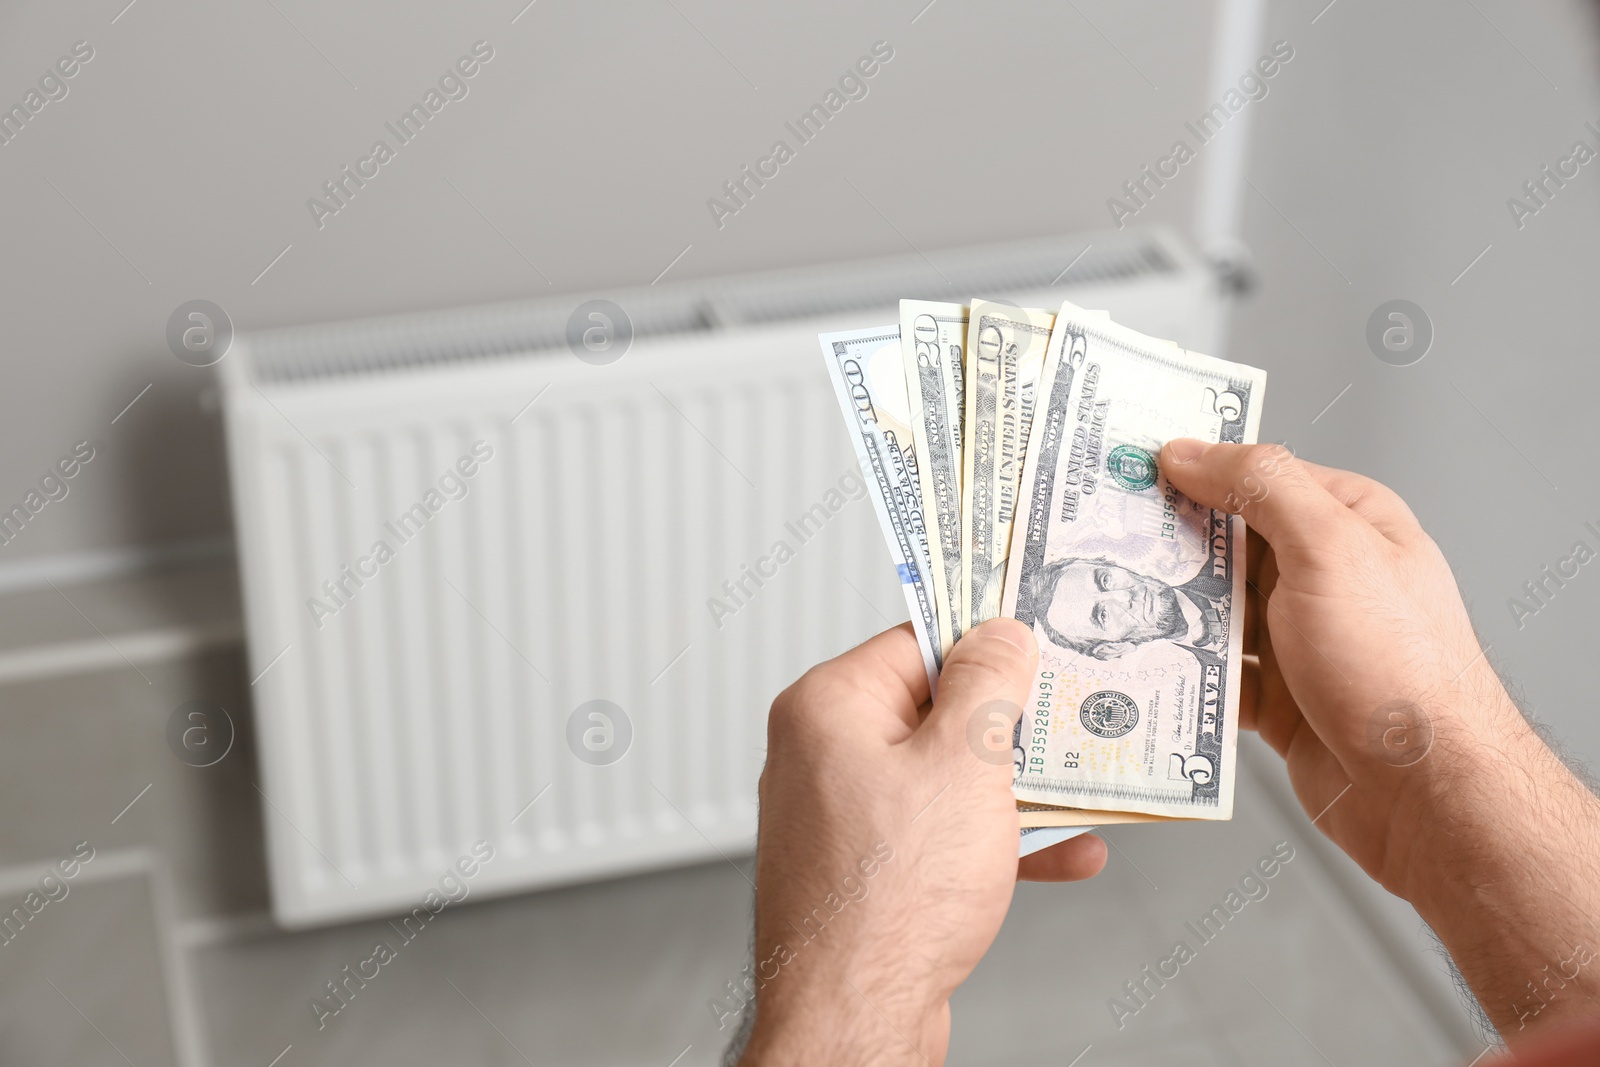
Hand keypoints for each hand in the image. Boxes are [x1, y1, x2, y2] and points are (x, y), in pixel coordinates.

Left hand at [738, 618, 1105, 1065]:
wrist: (854, 1020)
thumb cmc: (887, 901)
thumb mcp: (964, 767)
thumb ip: (988, 688)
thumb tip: (1001, 634)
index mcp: (827, 707)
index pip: (917, 641)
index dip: (987, 643)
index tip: (1041, 642)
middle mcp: (822, 754)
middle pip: (934, 710)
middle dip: (1011, 725)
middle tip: (1074, 720)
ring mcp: (842, 816)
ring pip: (944, 779)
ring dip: (1016, 789)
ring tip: (1083, 792)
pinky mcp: (866, 870)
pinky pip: (938, 834)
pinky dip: (995, 840)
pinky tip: (1063, 854)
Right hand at [1161, 440, 1599, 1041]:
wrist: (1423, 794)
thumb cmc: (1399, 668)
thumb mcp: (1329, 549)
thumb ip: (1261, 487)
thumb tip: (1193, 453)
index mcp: (1349, 523)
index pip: (1259, 476)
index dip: (1195, 471)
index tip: (1131, 473)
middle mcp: (1326, 576)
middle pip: (1227, 545)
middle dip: (1168, 547)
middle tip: (1103, 542)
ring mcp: (1302, 640)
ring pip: (1215, 612)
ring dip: (1172, 614)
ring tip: (1115, 608)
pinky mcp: (1280, 699)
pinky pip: (1216, 674)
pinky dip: (1183, 673)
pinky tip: (1149, 668)